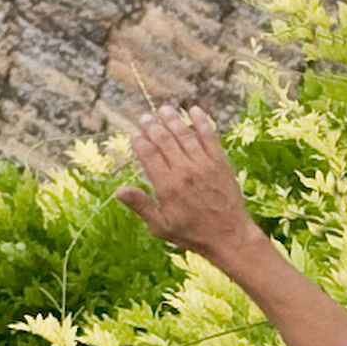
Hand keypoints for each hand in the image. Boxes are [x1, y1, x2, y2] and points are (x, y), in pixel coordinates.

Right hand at [118, 105, 259, 268]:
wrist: (228, 236)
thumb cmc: (192, 234)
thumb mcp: (161, 226)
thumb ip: (141, 205)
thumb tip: (119, 190)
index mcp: (167, 186)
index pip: (149, 156)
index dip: (141, 142)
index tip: (135, 134)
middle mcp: (184, 170)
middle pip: (164, 140)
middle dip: (153, 126)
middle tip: (145, 117)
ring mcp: (203, 163)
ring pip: (184, 134)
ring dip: (173, 119)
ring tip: (164, 109)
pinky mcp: (220, 161)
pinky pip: (209, 136)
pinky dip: (202, 122)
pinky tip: (194, 110)